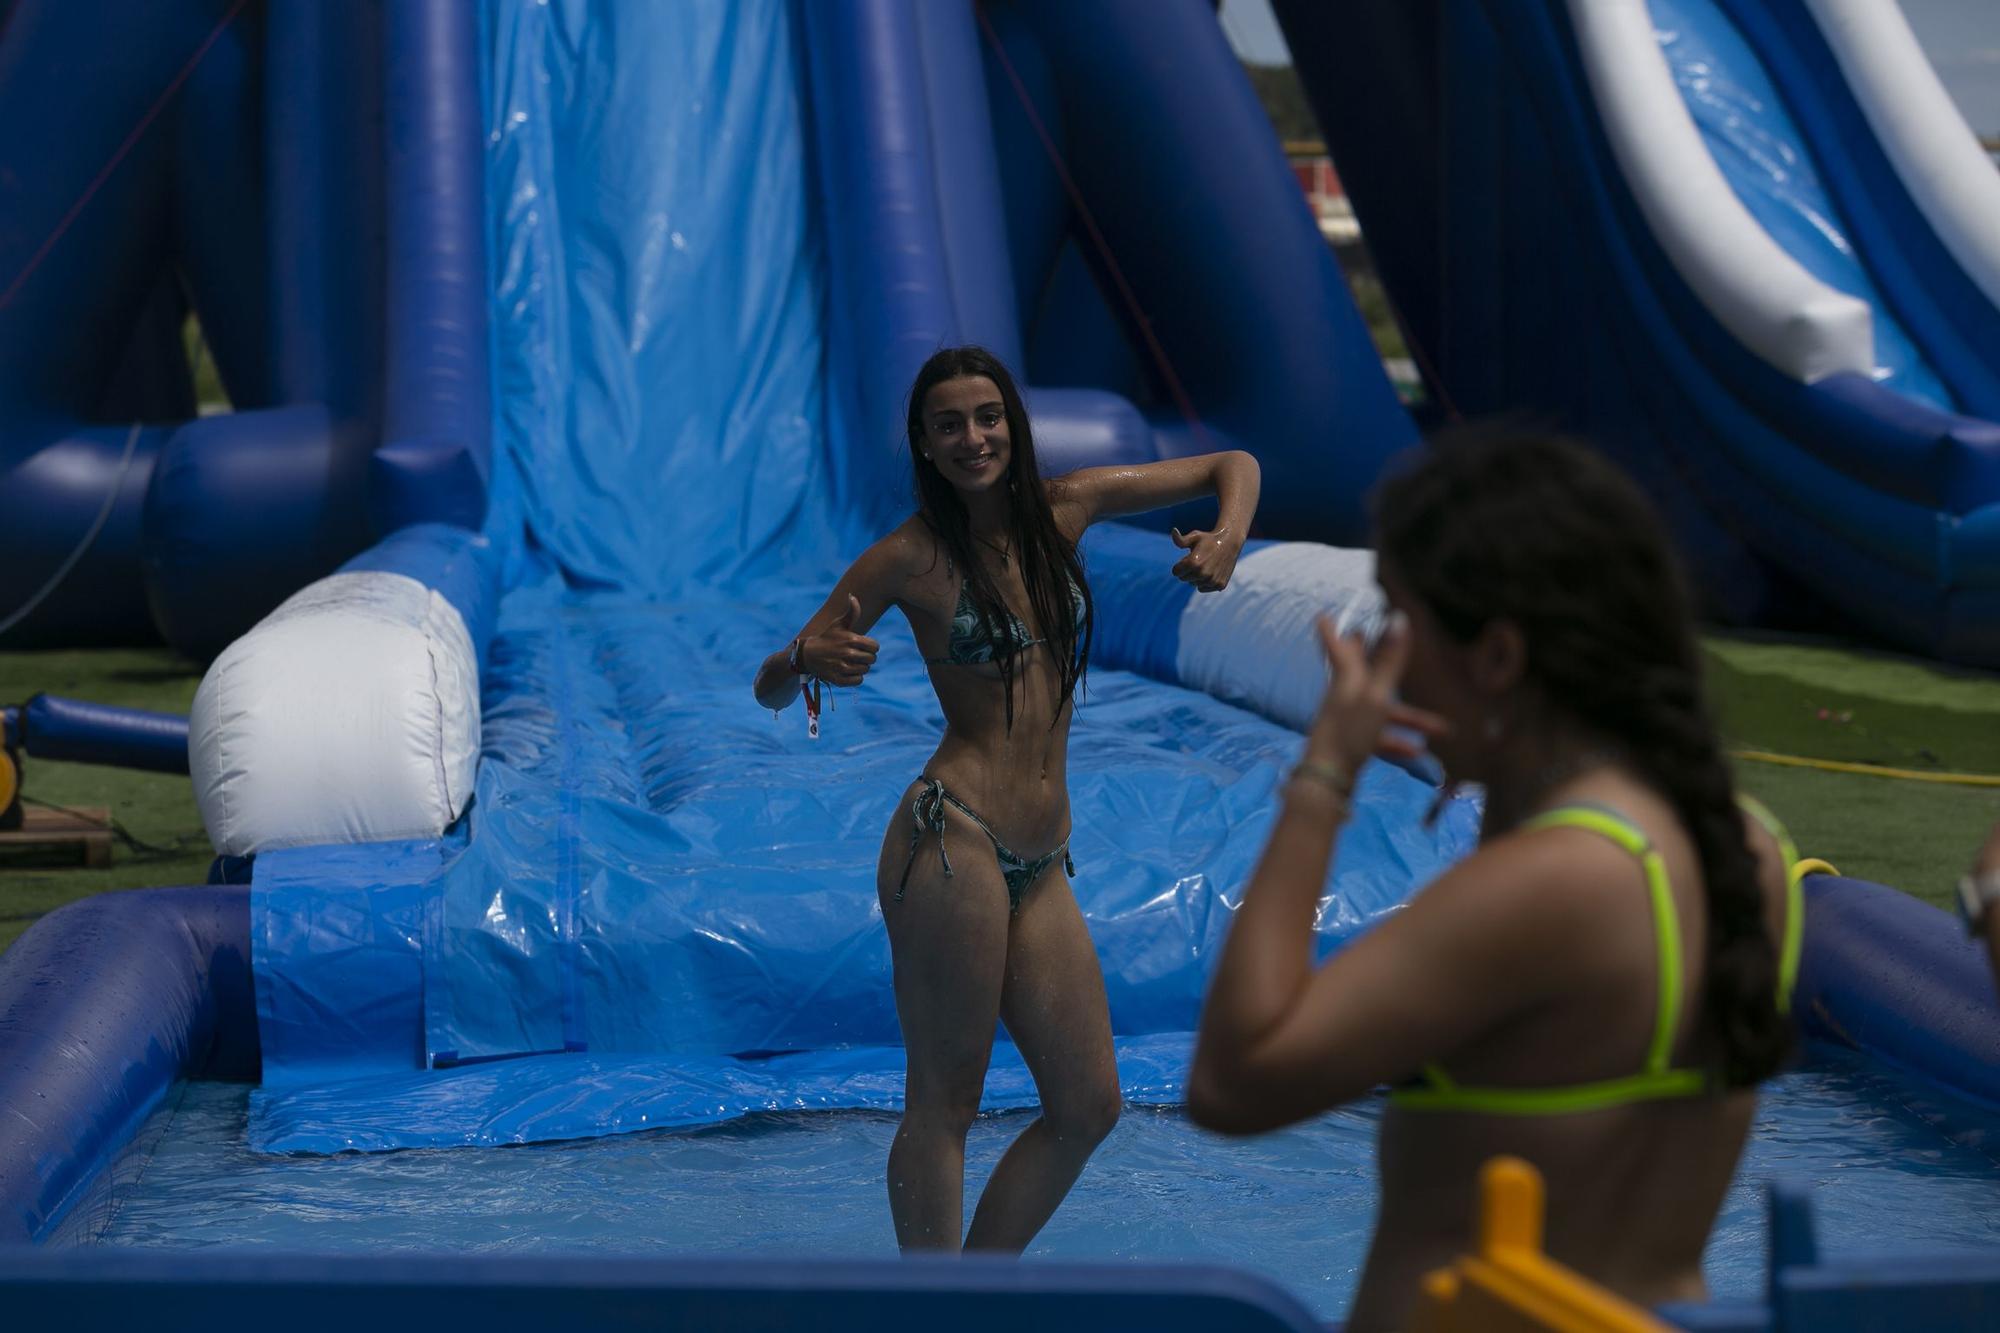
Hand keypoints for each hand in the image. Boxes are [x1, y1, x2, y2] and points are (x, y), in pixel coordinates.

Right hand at [801, 595, 878, 686]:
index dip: (871, 647)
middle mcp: (847, 653)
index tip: (863, 646)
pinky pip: (858, 681)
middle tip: (856, 655)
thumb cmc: (827, 638)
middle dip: (866, 657)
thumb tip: (852, 596)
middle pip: (872, 659)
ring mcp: (842, 668)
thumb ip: (851, 612)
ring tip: (850, 662)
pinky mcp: (838, 680)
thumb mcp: (838, 624)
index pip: (875, 647)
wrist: (807, 655)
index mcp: (851, 639)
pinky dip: (855, 678)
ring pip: (865, 670)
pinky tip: (847, 671)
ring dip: (860, 667)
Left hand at [1170, 526, 1241, 592]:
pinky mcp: (1219, 585)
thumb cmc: (1209, 538)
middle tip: (1197, 560)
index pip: (1176, 572)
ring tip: (1205, 565)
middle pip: (1184, 579)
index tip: (1187, 558)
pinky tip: (1211, 571)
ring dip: (1196, 577)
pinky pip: (1203, 588)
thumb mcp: (1194, 536)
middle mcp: (1202, 573)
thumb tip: (1173, 531)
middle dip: (1187, 570)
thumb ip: (1180, 539)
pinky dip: (1204, 582)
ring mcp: (1211, 580)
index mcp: (1193, 562)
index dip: (1180, 565)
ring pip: (1194, 584)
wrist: (1230, 542)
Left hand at [1305, 613, 1449, 777]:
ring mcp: (1347, 719)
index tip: (1321, 615)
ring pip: (1380, 709)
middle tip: (1360, 636)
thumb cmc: (1350, 729)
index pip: (1335, 646)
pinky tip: (1419, 752)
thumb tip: (1399, 617)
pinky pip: (1379, 736)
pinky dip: (1398, 743)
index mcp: (1347, 677)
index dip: (1329, 630)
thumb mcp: (1376, 694)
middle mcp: (1345, 694)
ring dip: (1409, 717)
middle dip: (1361, 654)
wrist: (1328, 778)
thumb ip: (1390, 661)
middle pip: (1354, 669)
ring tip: (1443, 728)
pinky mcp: (1352, 742)